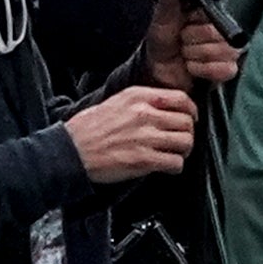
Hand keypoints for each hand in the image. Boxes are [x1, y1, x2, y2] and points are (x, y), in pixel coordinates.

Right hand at [67, 85, 196, 184]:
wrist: (71, 150)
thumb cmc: (88, 128)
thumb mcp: (115, 101)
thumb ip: (141, 101)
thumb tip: (166, 107)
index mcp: (138, 97)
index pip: (181, 99)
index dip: (191, 110)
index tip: (190, 118)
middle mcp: (144, 114)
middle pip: (187, 122)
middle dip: (188, 133)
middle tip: (179, 140)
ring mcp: (145, 137)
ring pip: (186, 142)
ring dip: (183, 150)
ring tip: (173, 153)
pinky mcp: (143, 160)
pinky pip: (176, 163)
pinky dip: (174, 166)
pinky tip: (165, 165)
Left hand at [143, 0, 239, 92]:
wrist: (159, 68)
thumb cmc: (163, 41)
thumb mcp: (162, 19)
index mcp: (208, 13)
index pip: (212, 11)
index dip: (193, 20)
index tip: (184, 22)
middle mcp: (222, 29)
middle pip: (215, 33)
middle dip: (190, 40)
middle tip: (181, 40)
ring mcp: (228, 49)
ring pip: (219, 52)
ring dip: (194, 56)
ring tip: (186, 53)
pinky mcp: (228, 68)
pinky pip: (223, 69)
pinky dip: (203, 70)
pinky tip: (194, 67)